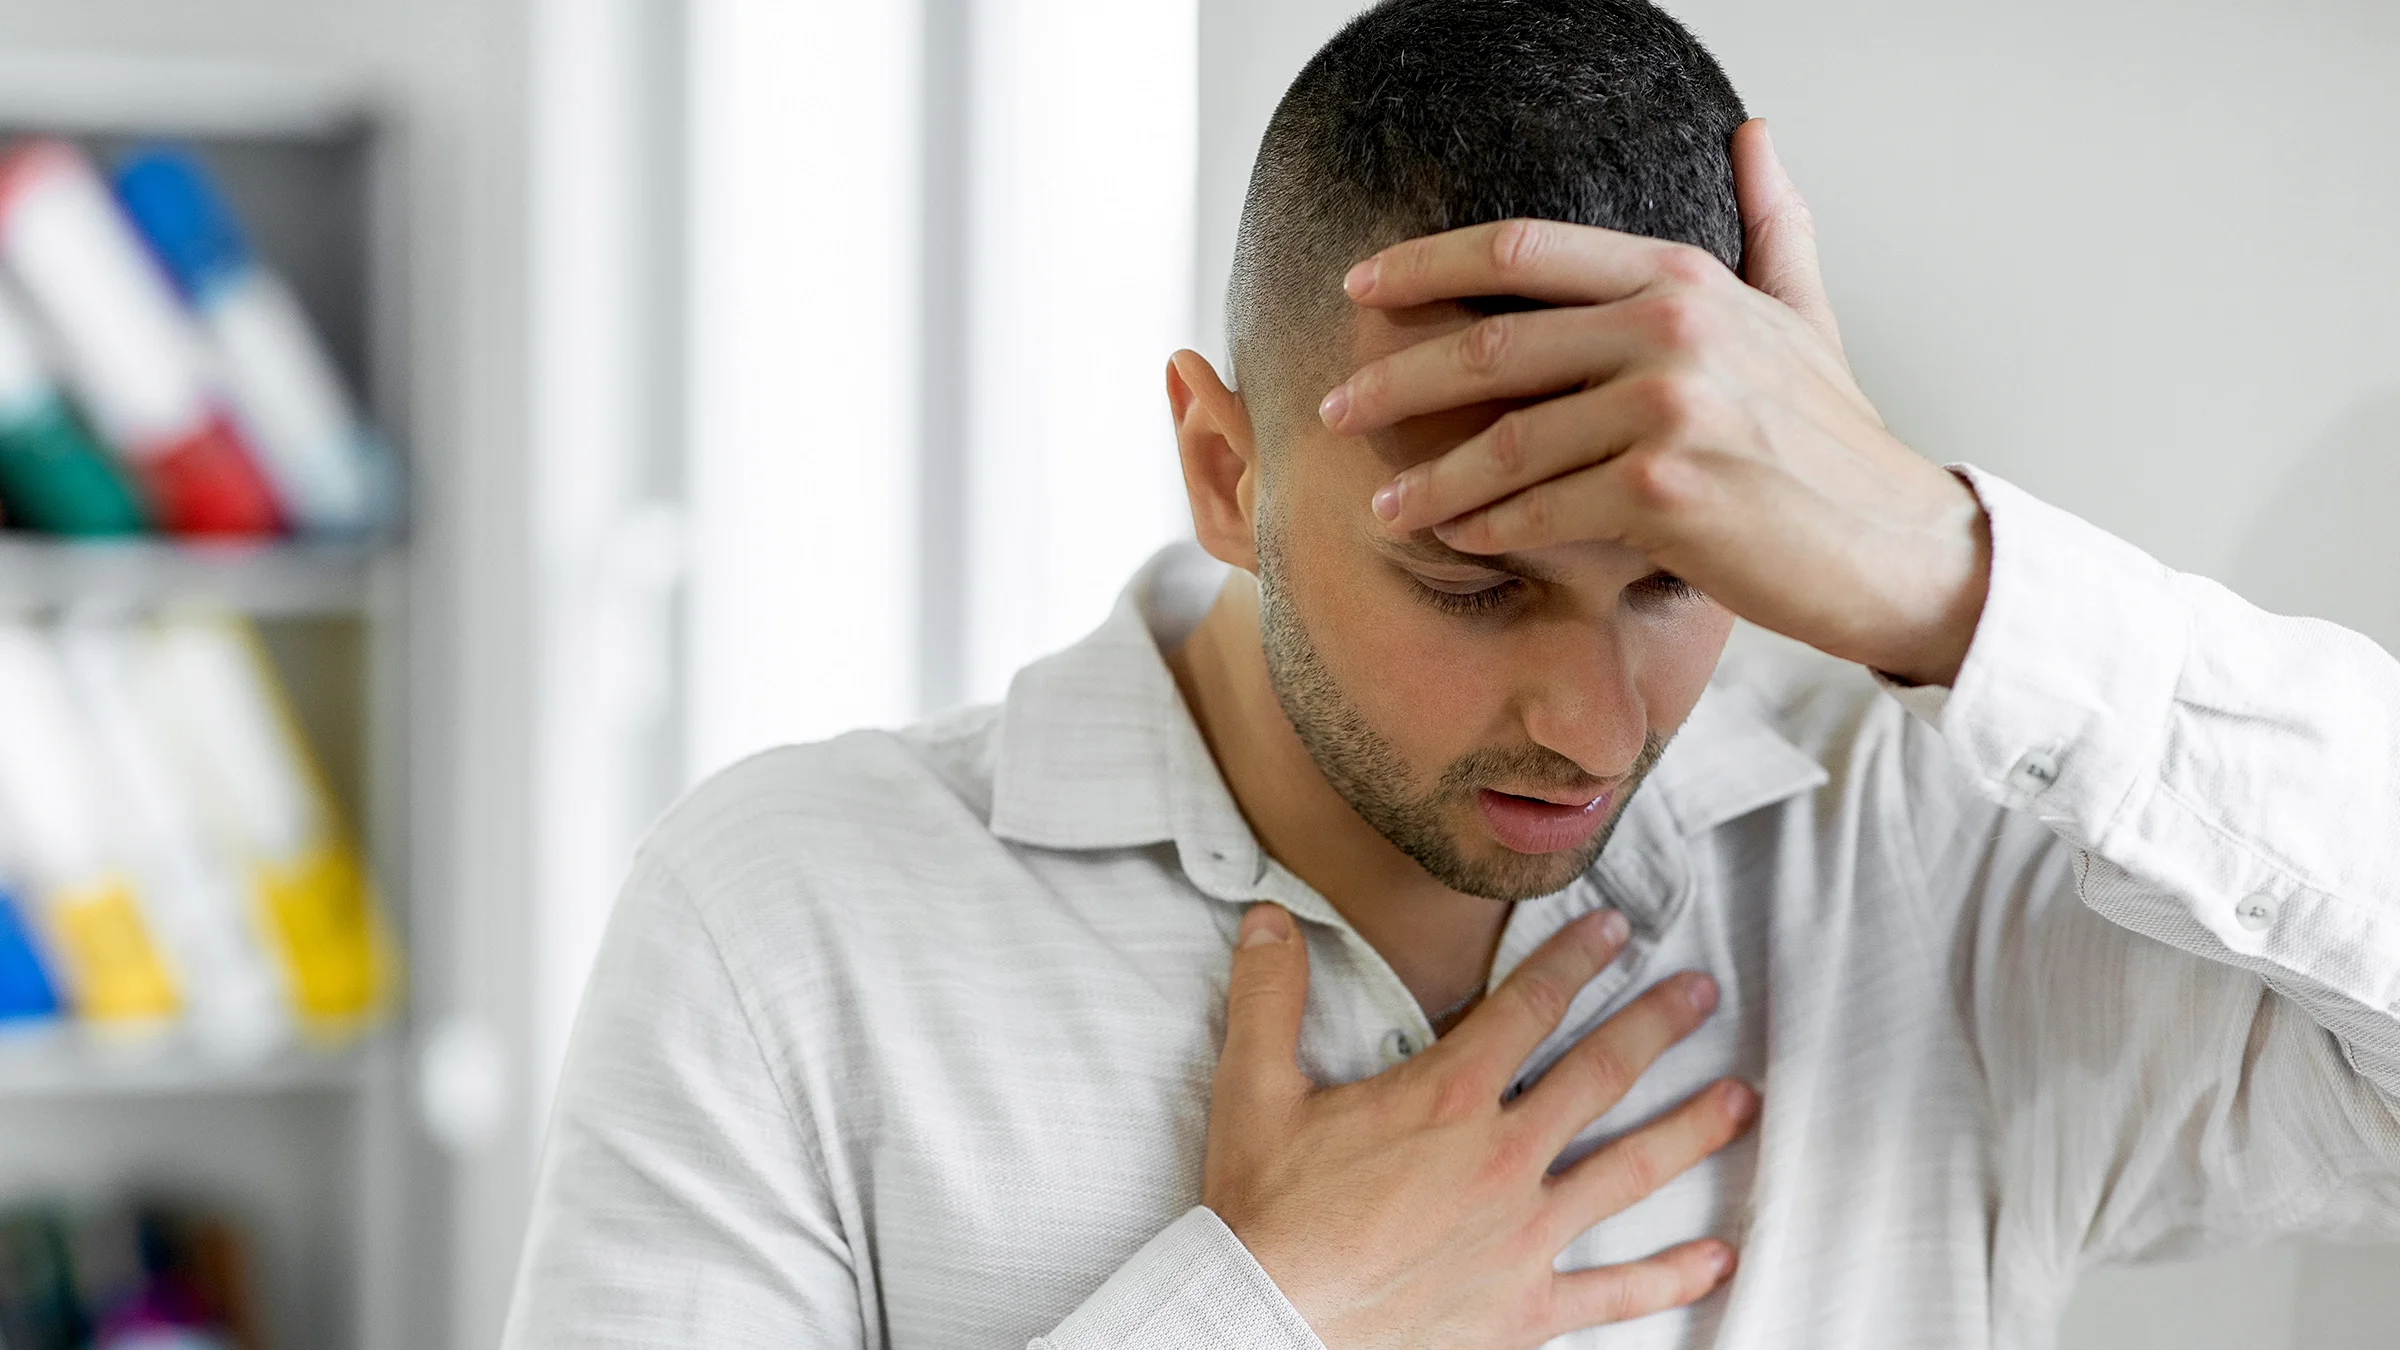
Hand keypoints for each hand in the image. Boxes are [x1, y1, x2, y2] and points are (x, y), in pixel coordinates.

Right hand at [1204, 903, 1756, 1348]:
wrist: (1266, 1321)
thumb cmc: (1265, 1212)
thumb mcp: (1254, 1089)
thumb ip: (1269, 995)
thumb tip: (1267, 918)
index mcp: (1445, 1097)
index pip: (1528, 1006)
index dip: (1575, 959)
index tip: (1616, 929)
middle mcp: (1502, 1157)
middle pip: (1601, 1074)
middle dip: (1659, 1024)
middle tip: (1703, 991)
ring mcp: (1524, 1234)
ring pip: (1629, 1170)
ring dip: (1692, 1129)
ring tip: (1742, 1099)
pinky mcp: (1526, 1307)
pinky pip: (1614, 1292)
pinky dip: (1670, 1276)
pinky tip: (1717, 1259)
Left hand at [1318, 119, 1989, 687]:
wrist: (1898, 545)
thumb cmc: (1837, 439)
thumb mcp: (1804, 314)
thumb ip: (1769, 224)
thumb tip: (1753, 133)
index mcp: (1682, 277)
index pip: (1523, 250)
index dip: (1427, 264)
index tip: (1360, 284)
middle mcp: (1671, 329)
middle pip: (1490, 347)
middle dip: (1396, 381)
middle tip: (1335, 409)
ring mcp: (1668, 409)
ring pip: (1506, 444)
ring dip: (1431, 480)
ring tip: (1384, 504)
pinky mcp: (1665, 493)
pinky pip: (1542, 512)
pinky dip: (1488, 532)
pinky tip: (1454, 541)